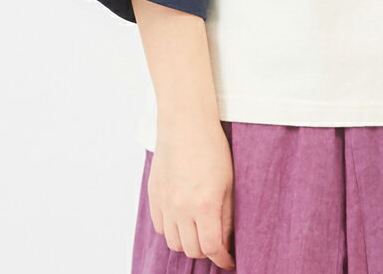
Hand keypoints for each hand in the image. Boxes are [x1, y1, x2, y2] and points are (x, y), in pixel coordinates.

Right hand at [148, 117, 235, 269]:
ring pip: (173, 242)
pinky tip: (181, 219)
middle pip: (191, 249)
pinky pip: (160, 226)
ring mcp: (164, 202)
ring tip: (198, 231)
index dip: (222, 259)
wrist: (185, 122)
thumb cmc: (211, 147)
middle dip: (206, 251)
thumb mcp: (228, 183)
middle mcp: (181, 208)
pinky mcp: (153, 195)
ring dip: (187, 242)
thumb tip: (225, 242)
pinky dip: (171, 229)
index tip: (228, 261)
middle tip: (215, 243)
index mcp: (205, 205)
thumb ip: (226, 216)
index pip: (211, 248)